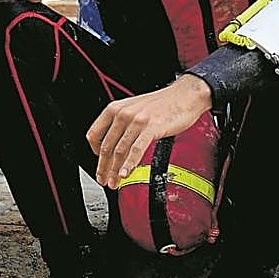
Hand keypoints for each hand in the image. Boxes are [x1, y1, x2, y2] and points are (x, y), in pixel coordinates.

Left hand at [86, 74, 212, 188]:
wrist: (185, 95)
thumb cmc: (162, 103)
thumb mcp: (133, 109)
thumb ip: (122, 124)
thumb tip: (114, 144)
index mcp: (114, 109)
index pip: (94, 134)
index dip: (94, 152)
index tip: (99, 163)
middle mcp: (122, 114)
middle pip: (106, 146)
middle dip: (103, 167)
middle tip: (103, 179)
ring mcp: (136, 121)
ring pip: (120, 150)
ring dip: (114, 170)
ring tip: (113, 182)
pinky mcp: (151, 127)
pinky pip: (136, 149)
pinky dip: (129, 164)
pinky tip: (126, 173)